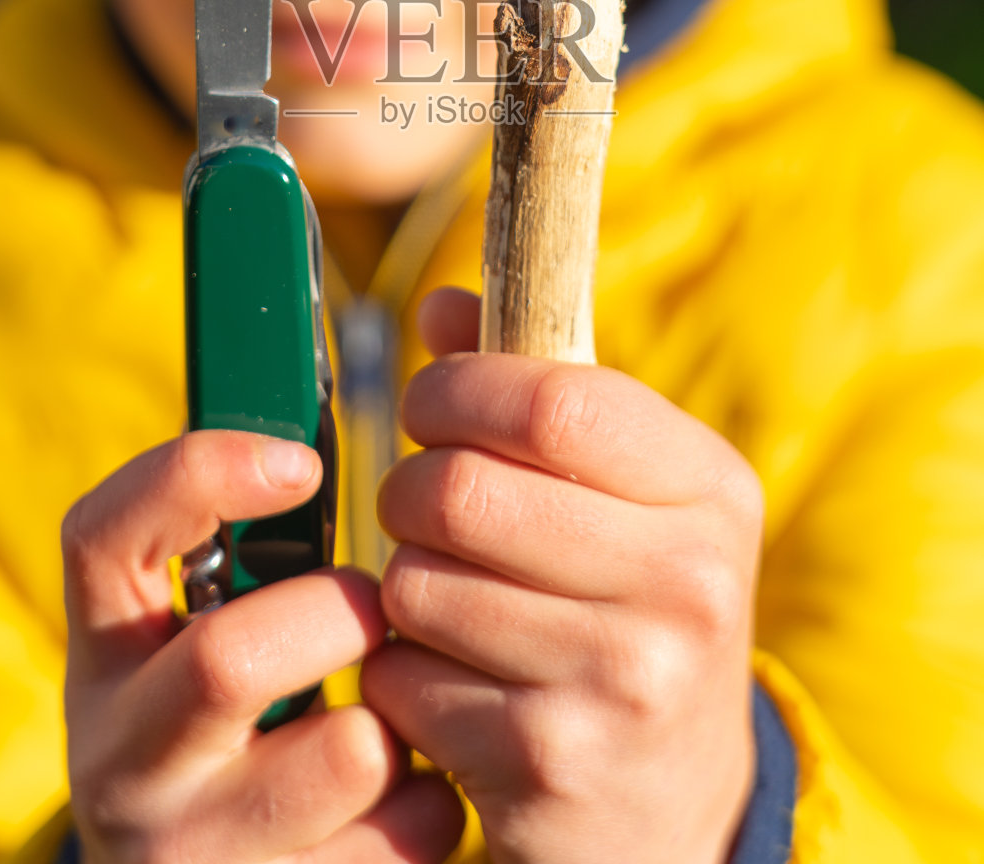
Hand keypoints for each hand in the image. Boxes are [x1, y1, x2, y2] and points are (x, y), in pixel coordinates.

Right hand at [62, 430, 463, 863]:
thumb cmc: (240, 729)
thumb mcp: (203, 639)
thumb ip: (247, 559)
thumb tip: (313, 443)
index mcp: (104, 660)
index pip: (101, 535)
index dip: (199, 474)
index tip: (301, 463)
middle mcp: (124, 762)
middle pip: (230, 659)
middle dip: (341, 611)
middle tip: (378, 606)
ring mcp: (194, 853)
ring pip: (348, 750)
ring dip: (402, 711)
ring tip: (393, 710)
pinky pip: (409, 826)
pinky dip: (434, 796)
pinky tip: (404, 794)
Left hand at [362, 289, 761, 863]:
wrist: (674, 807)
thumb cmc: (632, 604)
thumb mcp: (627, 491)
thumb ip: (537, 385)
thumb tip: (443, 304)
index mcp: (712, 490)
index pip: (552, 401)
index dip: (459, 387)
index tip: (432, 404)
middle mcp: (685, 584)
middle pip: (462, 490)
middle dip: (408, 487)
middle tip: (420, 501)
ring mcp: (620, 681)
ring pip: (417, 581)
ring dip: (402, 581)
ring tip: (448, 594)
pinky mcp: (546, 761)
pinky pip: (402, 676)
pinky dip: (399, 670)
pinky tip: (452, 678)